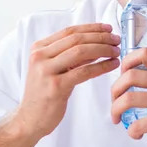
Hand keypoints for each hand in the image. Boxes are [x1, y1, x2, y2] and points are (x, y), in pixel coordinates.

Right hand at [17, 23, 119, 139]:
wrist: (30, 119)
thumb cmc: (44, 94)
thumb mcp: (53, 69)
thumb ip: (71, 56)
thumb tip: (97, 44)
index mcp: (39, 48)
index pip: (69, 31)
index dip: (91, 28)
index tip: (108, 28)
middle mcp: (40, 56)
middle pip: (76, 39)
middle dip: (100, 37)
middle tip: (116, 39)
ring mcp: (46, 71)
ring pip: (80, 52)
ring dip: (103, 49)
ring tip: (116, 51)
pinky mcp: (56, 87)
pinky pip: (84, 72)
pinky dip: (101, 66)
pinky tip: (112, 65)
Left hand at [110, 48, 146, 146]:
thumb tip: (135, 84)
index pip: (144, 53)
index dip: (126, 61)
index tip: (122, 74)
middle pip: (130, 76)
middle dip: (114, 90)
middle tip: (114, 102)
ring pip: (129, 99)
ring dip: (116, 110)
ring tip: (117, 118)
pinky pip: (138, 124)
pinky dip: (131, 131)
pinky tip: (136, 133)